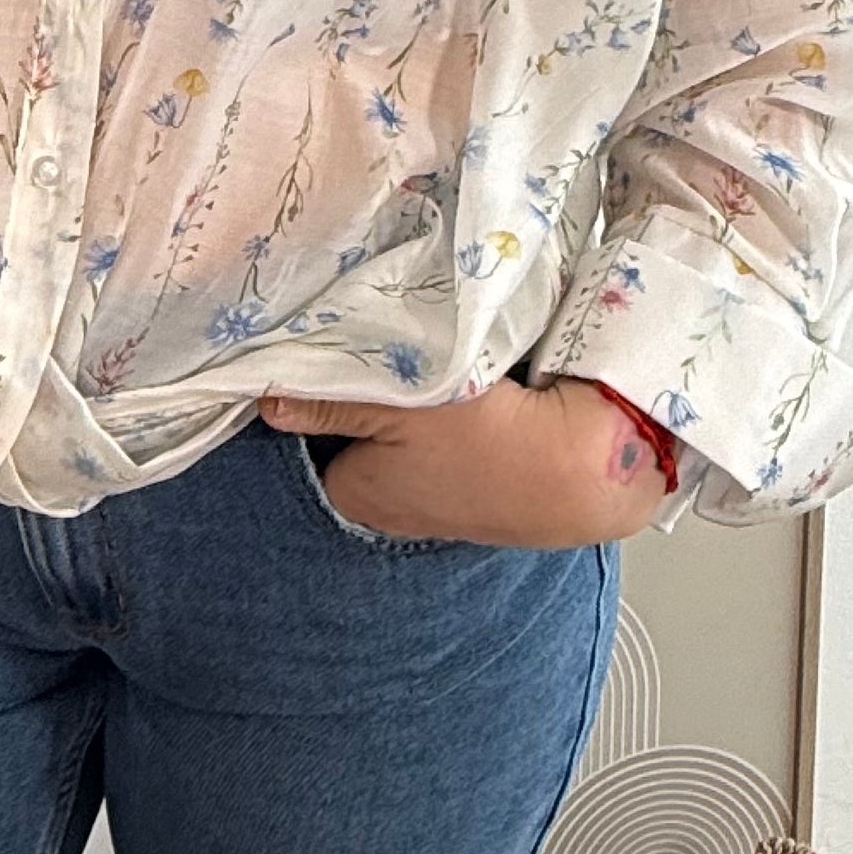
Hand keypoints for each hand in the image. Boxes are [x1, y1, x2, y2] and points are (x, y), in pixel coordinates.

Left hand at [257, 375, 670, 546]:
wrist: (587, 467)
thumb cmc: (488, 444)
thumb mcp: (395, 404)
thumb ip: (330, 396)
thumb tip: (265, 397)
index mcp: (354, 494)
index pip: (308, 434)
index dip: (314, 388)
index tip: (324, 348)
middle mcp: (390, 508)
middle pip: (353, 434)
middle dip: (364, 393)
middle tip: (382, 345)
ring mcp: (437, 499)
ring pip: (401, 433)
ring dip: (412, 400)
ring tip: (428, 361)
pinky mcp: (479, 482)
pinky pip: (445, 439)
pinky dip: (450, 412)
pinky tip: (467, 384)